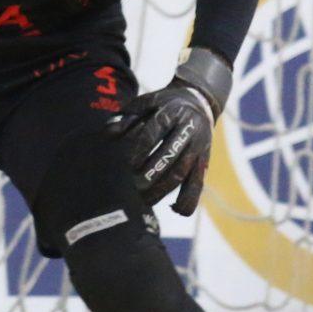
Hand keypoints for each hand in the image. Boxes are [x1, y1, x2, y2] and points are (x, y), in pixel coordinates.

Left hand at [116, 49, 231, 215]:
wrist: (200, 102)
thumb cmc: (163, 105)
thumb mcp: (146, 103)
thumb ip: (126, 117)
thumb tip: (108, 131)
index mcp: (171, 112)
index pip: (154, 132)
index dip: (141, 149)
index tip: (129, 164)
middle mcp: (188, 130)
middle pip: (169, 155)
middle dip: (151, 174)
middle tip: (135, 186)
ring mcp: (198, 147)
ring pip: (183, 173)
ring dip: (163, 189)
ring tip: (145, 200)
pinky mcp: (204, 162)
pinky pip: (198, 184)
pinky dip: (188, 199)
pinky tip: (174, 209)